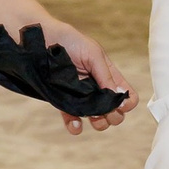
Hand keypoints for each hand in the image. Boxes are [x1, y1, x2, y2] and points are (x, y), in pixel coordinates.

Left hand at [33, 15, 136, 134]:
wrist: (41, 42)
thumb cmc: (69, 42)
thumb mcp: (92, 53)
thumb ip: (106, 75)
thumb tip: (118, 97)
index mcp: (108, 75)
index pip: (126, 94)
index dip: (127, 102)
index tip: (119, 103)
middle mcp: (97, 88)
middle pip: (115, 110)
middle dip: (114, 115)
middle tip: (106, 111)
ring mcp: (81, 97)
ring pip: (98, 119)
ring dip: (100, 123)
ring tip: (94, 118)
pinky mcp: (64, 102)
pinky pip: (73, 120)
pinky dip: (76, 127)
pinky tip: (76, 125)